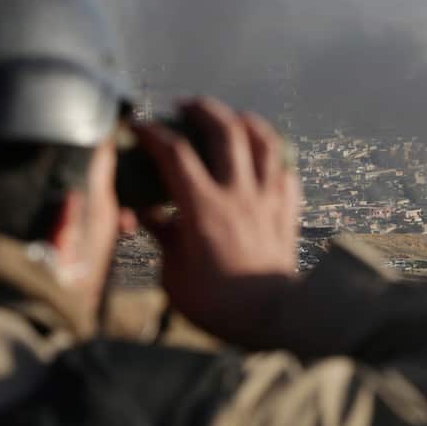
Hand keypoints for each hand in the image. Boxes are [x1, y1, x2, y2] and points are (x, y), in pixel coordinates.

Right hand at [135, 98, 301, 346]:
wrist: (273, 319)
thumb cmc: (218, 304)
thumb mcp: (174, 275)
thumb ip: (163, 237)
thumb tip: (148, 216)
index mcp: (203, 207)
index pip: (175, 154)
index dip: (153, 133)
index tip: (139, 126)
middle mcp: (239, 194)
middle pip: (225, 130)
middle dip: (203, 110)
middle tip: (186, 106)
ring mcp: (268, 200)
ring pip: (264, 142)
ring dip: (246, 121)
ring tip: (233, 117)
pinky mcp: (287, 212)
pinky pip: (286, 172)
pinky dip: (275, 159)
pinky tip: (266, 161)